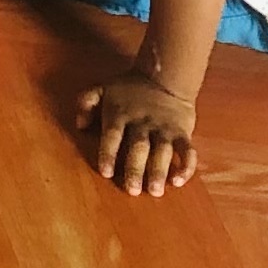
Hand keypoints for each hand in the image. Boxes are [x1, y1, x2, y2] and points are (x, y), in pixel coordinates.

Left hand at [75, 71, 198, 196]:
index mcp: (120, 114)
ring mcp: (164, 128)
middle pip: (139, 147)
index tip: (106, 173)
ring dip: (159, 171)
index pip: (113, 135)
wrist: (165, 76)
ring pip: (163, 151)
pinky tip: (178, 181)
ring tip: (156, 191)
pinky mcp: (182, 132)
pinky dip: (185, 166)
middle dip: (136, 169)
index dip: (108, 153)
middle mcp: (143, 123)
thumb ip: (86, 102)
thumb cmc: (129, 88)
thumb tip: (80, 125)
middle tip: (133, 190)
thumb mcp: (102, 88)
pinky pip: (187, 150)